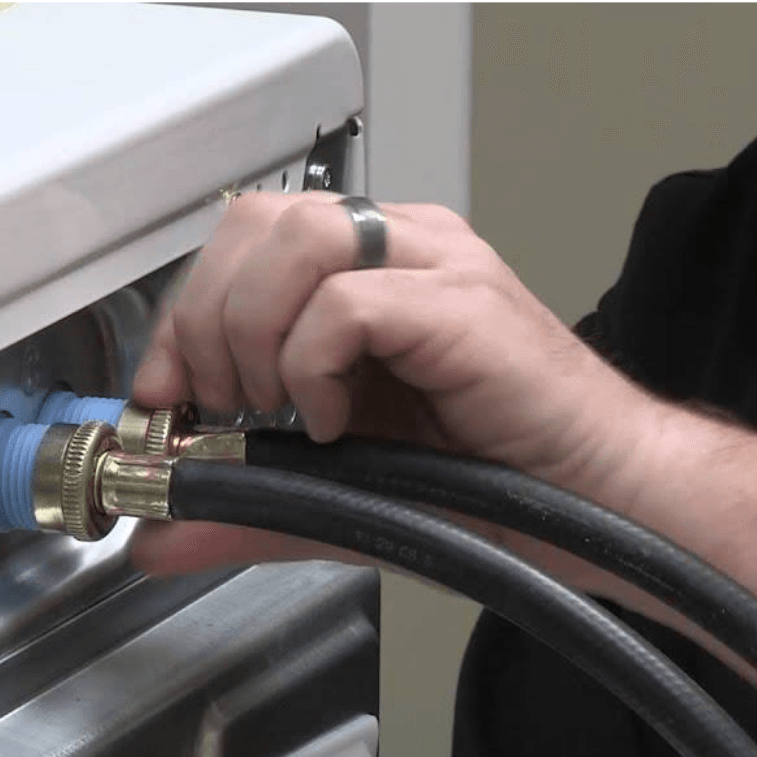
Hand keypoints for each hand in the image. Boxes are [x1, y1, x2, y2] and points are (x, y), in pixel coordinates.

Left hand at [129, 191, 658, 574]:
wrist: (601, 510)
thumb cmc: (494, 491)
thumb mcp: (336, 498)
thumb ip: (247, 505)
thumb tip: (155, 534)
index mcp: (369, 272)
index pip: (240, 241)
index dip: (183, 314)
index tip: (164, 396)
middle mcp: (401, 250)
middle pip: (255, 222)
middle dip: (206, 320)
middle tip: (223, 404)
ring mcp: (437, 267)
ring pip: (296, 238)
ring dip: (254, 334)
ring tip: (282, 407)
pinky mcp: (464, 306)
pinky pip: (347, 301)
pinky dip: (315, 367)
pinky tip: (339, 424)